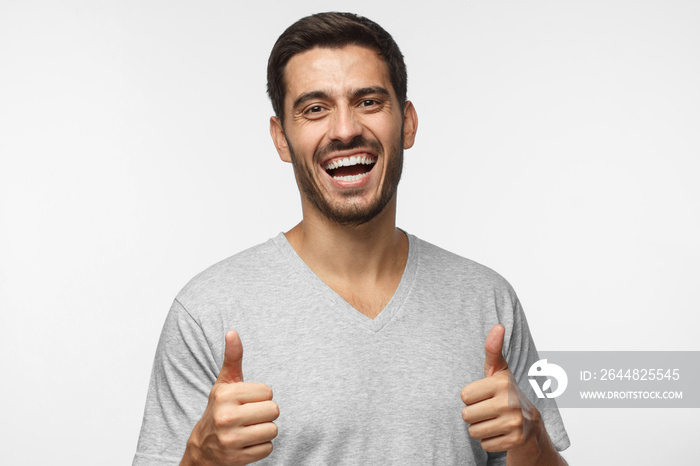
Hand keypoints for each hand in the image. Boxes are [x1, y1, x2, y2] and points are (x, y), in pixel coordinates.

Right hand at [182, 330, 278, 464]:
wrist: (203, 448)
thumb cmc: (220, 409)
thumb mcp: (224, 383)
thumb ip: (232, 358)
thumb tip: (232, 332)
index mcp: (225, 395)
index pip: (268, 392)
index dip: (261, 397)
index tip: (246, 402)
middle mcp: (226, 417)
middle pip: (274, 410)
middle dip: (265, 414)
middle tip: (249, 416)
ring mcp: (231, 440)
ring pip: (273, 430)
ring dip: (264, 431)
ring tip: (248, 430)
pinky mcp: (237, 459)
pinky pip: (268, 448)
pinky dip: (261, 447)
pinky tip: (246, 444)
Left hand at [460, 325, 540, 453]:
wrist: (532, 426)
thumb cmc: (507, 394)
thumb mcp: (499, 371)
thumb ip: (493, 350)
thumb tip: (498, 325)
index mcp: (502, 382)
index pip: (464, 395)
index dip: (471, 397)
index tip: (485, 395)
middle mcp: (510, 402)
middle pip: (466, 415)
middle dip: (474, 414)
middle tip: (489, 410)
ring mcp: (514, 423)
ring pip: (473, 431)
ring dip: (480, 429)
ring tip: (494, 421)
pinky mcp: (515, 441)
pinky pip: (484, 444)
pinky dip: (489, 441)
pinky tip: (500, 433)